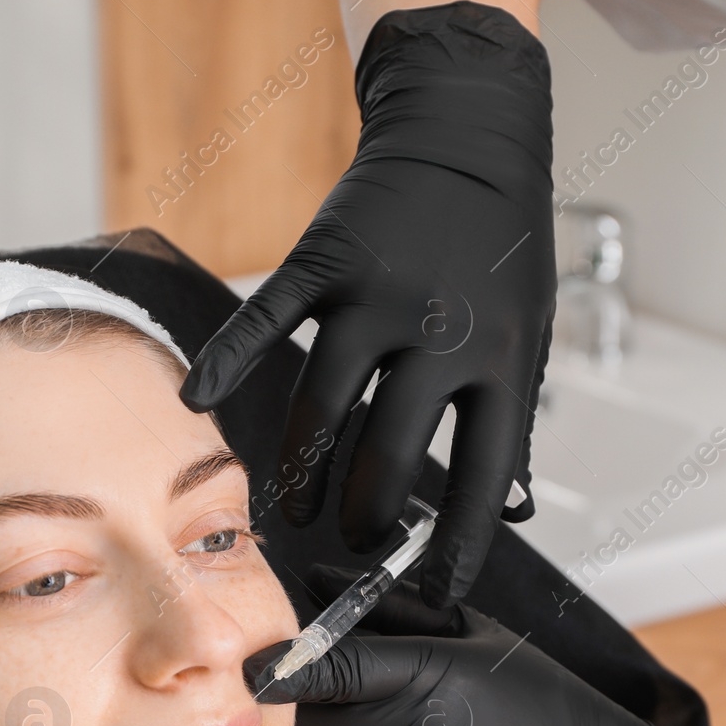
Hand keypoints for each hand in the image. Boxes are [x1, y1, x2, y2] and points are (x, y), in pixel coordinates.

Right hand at [181, 2, 557, 607]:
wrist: (469, 133)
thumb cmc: (501, 244)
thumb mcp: (529, 332)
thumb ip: (513, 417)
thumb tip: (511, 508)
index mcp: (502, 359)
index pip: (483, 474)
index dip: (460, 543)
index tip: (443, 592)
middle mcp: (440, 335)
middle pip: (388, 455)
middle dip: (367, 517)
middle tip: (356, 539)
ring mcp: (376, 297)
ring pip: (322, 409)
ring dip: (301, 472)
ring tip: (292, 511)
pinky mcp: (323, 262)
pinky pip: (266, 323)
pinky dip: (225, 362)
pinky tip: (196, 401)